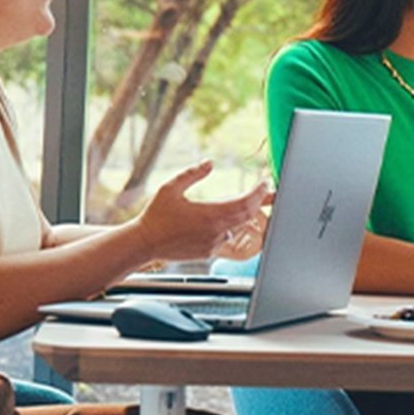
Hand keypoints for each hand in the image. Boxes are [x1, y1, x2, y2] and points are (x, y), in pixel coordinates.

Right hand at [134, 161, 270, 261]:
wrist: (144, 243)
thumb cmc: (155, 215)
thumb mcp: (170, 187)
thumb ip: (192, 173)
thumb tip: (209, 163)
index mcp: (210, 213)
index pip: (245, 203)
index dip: (258, 192)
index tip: (265, 183)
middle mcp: (216, 230)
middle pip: (247, 215)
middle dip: (260, 202)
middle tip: (268, 192)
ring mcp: (213, 242)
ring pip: (239, 226)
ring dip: (246, 214)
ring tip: (254, 202)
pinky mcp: (208, 251)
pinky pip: (226, 237)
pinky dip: (232, 226)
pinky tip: (230, 218)